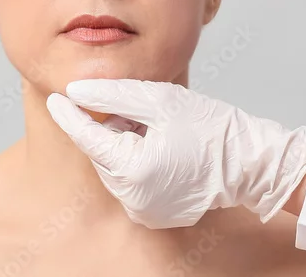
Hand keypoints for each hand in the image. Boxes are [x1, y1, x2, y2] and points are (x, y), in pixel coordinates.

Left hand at [46, 79, 305, 228]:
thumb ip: (112, 95)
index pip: (87, 137)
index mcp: (133, 170)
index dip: (69, 115)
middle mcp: (133, 198)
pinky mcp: (153, 213)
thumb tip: (75, 91)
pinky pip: (130, 179)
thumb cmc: (211, 128)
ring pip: (115, 164)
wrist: (251, 162)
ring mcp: (143, 210)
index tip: (55, 97)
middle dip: (113, 126)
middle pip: (102, 150)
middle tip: (143, 111)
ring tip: (159, 130)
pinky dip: (137, 159)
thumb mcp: (158, 100)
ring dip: (126, 142)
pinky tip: (163, 148)